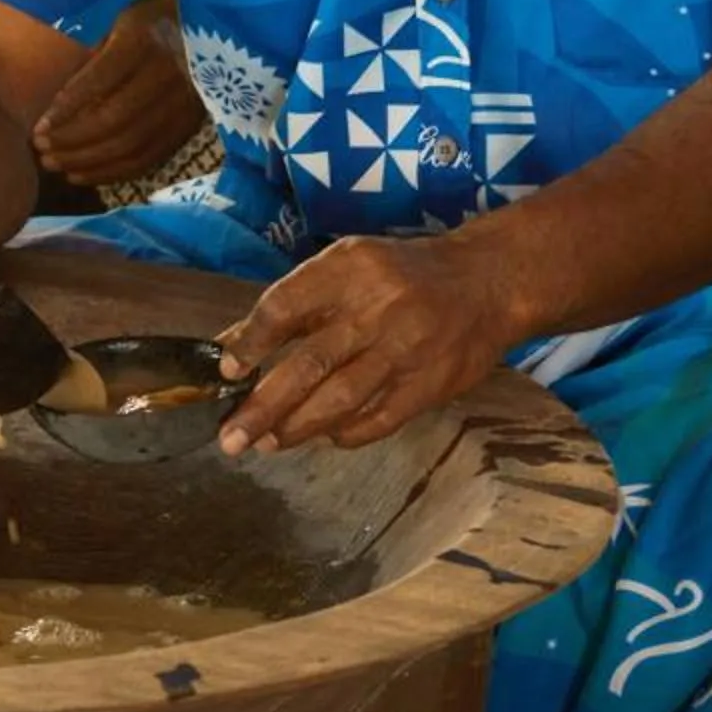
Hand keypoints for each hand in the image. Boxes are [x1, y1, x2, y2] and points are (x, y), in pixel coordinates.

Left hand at [35, 0, 205, 186]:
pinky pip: (150, 157)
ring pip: (132, 145)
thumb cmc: (150, 18)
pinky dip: (114, 172)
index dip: (67, 109)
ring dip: (88, 162)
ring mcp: (185, 102)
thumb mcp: (118, 18)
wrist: (214, 23)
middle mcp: (168, 72)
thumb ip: (92, 53)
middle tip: (41, 151)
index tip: (37, 127)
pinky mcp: (191, 124)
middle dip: (73, 141)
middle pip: (115, 119)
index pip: (100, 81)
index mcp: (144, 39)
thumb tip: (53, 95)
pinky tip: (83, 174)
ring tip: (55, 165)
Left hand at [212, 233, 518, 453]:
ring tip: (266, 443)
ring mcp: (406, 349)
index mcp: (346, 270)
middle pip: (309, 364)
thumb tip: (230, 346)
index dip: (250, 343)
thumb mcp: (343, 267)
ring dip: (297, 427)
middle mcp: (375, 309)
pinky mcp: (431, 383)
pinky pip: (380, 419)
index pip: (284, 308)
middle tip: (230, 437)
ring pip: (341, 398)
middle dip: (263, 406)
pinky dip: (347, 433)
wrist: (486, 282)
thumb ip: (290, 304)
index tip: (226, 372)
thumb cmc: (398, 275)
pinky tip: (324, 437)